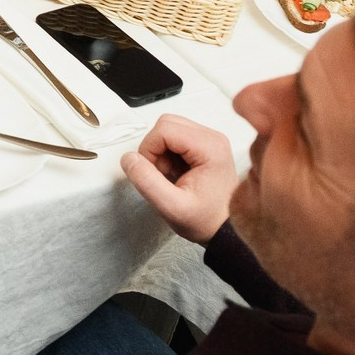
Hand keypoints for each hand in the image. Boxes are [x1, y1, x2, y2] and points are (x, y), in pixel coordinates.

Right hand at [120, 113, 235, 244]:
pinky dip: (167, 153)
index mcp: (210, 148)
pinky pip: (175, 137)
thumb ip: (147, 182)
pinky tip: (175, 172)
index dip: (148, 150)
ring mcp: (210, 140)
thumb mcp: (172, 207)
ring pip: (169, 128)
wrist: (225, 230)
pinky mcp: (205, 145)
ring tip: (169, 175)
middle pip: (166, 124)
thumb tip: (128, 158)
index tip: (153, 174)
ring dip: (160, 151)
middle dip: (154, 149)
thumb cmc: (205, 220)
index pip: (164, 129)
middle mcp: (213, 138)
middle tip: (161, 174)